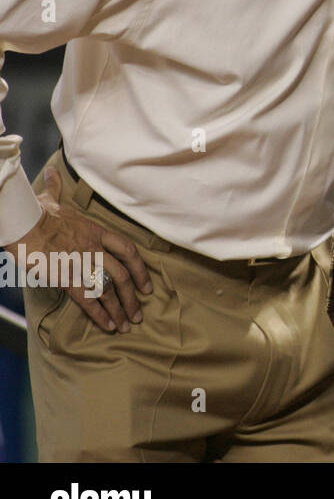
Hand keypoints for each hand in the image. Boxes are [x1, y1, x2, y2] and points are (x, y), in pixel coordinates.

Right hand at [4, 167, 152, 333]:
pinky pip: (88, 299)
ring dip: (120, 308)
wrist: (22, 224)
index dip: (140, 268)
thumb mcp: (51, 198)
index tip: (146, 283)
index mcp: (96, 232)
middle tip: (139, 312)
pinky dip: (100, 314)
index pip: (128, 250)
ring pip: (109, 289)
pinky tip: (108, 326)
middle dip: (133, 295)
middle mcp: (95, 249)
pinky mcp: (67, 278)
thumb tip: (52, 172)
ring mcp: (83, 264)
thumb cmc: (35, 211)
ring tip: (127, 324)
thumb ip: (57, 189)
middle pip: (123, 274)